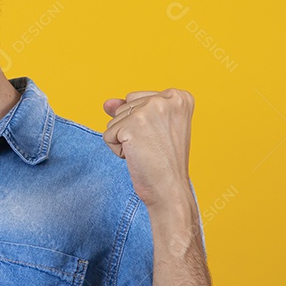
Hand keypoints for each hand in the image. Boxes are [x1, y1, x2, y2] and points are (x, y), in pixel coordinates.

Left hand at [102, 89, 193, 208]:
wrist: (170, 190)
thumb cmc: (164, 162)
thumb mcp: (152, 128)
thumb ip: (130, 108)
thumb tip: (107, 104)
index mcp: (179, 96)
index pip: (136, 98)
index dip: (141, 123)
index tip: (160, 138)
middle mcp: (167, 99)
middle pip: (124, 107)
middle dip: (131, 130)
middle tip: (154, 147)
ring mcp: (149, 110)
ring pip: (114, 120)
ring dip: (124, 140)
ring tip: (147, 152)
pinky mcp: (132, 125)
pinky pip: (108, 135)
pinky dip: (117, 150)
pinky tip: (137, 157)